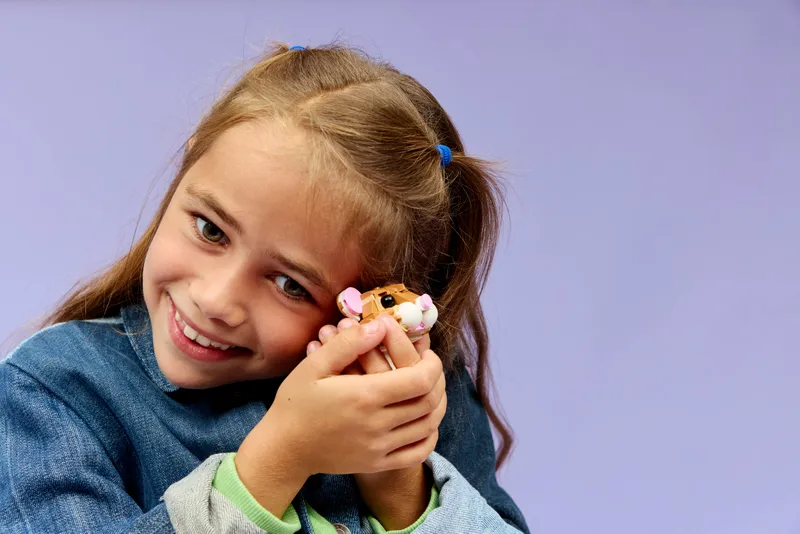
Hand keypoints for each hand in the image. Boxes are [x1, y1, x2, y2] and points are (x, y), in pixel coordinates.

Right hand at [235, 319, 442, 516]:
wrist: (284, 448)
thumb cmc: (296, 402)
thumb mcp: (314, 365)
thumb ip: (348, 343)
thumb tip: (380, 326)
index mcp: (364, 396)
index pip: (420, 380)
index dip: (432, 364)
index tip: (427, 353)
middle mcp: (377, 425)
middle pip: (429, 402)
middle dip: (437, 380)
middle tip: (429, 367)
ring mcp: (379, 447)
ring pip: (428, 426)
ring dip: (437, 404)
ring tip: (429, 388)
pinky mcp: (377, 463)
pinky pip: (417, 452)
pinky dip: (429, 435)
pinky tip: (424, 421)